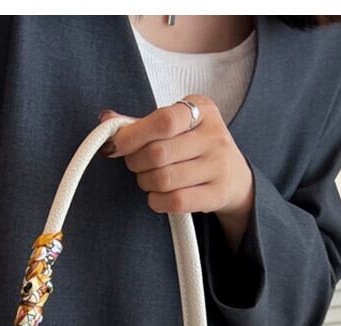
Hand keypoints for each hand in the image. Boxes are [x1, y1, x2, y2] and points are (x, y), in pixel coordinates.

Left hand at [98, 95, 253, 251]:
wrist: (234, 176)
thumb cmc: (195, 146)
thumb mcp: (176, 126)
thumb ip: (141, 123)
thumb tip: (106, 121)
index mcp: (201, 109)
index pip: (163, 120)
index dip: (132, 136)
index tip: (116, 146)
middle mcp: (214, 135)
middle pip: (158, 153)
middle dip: (136, 162)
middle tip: (136, 164)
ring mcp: (219, 166)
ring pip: (164, 179)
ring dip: (146, 182)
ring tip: (149, 179)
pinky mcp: (217, 194)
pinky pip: (176, 201)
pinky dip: (157, 201)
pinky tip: (157, 196)